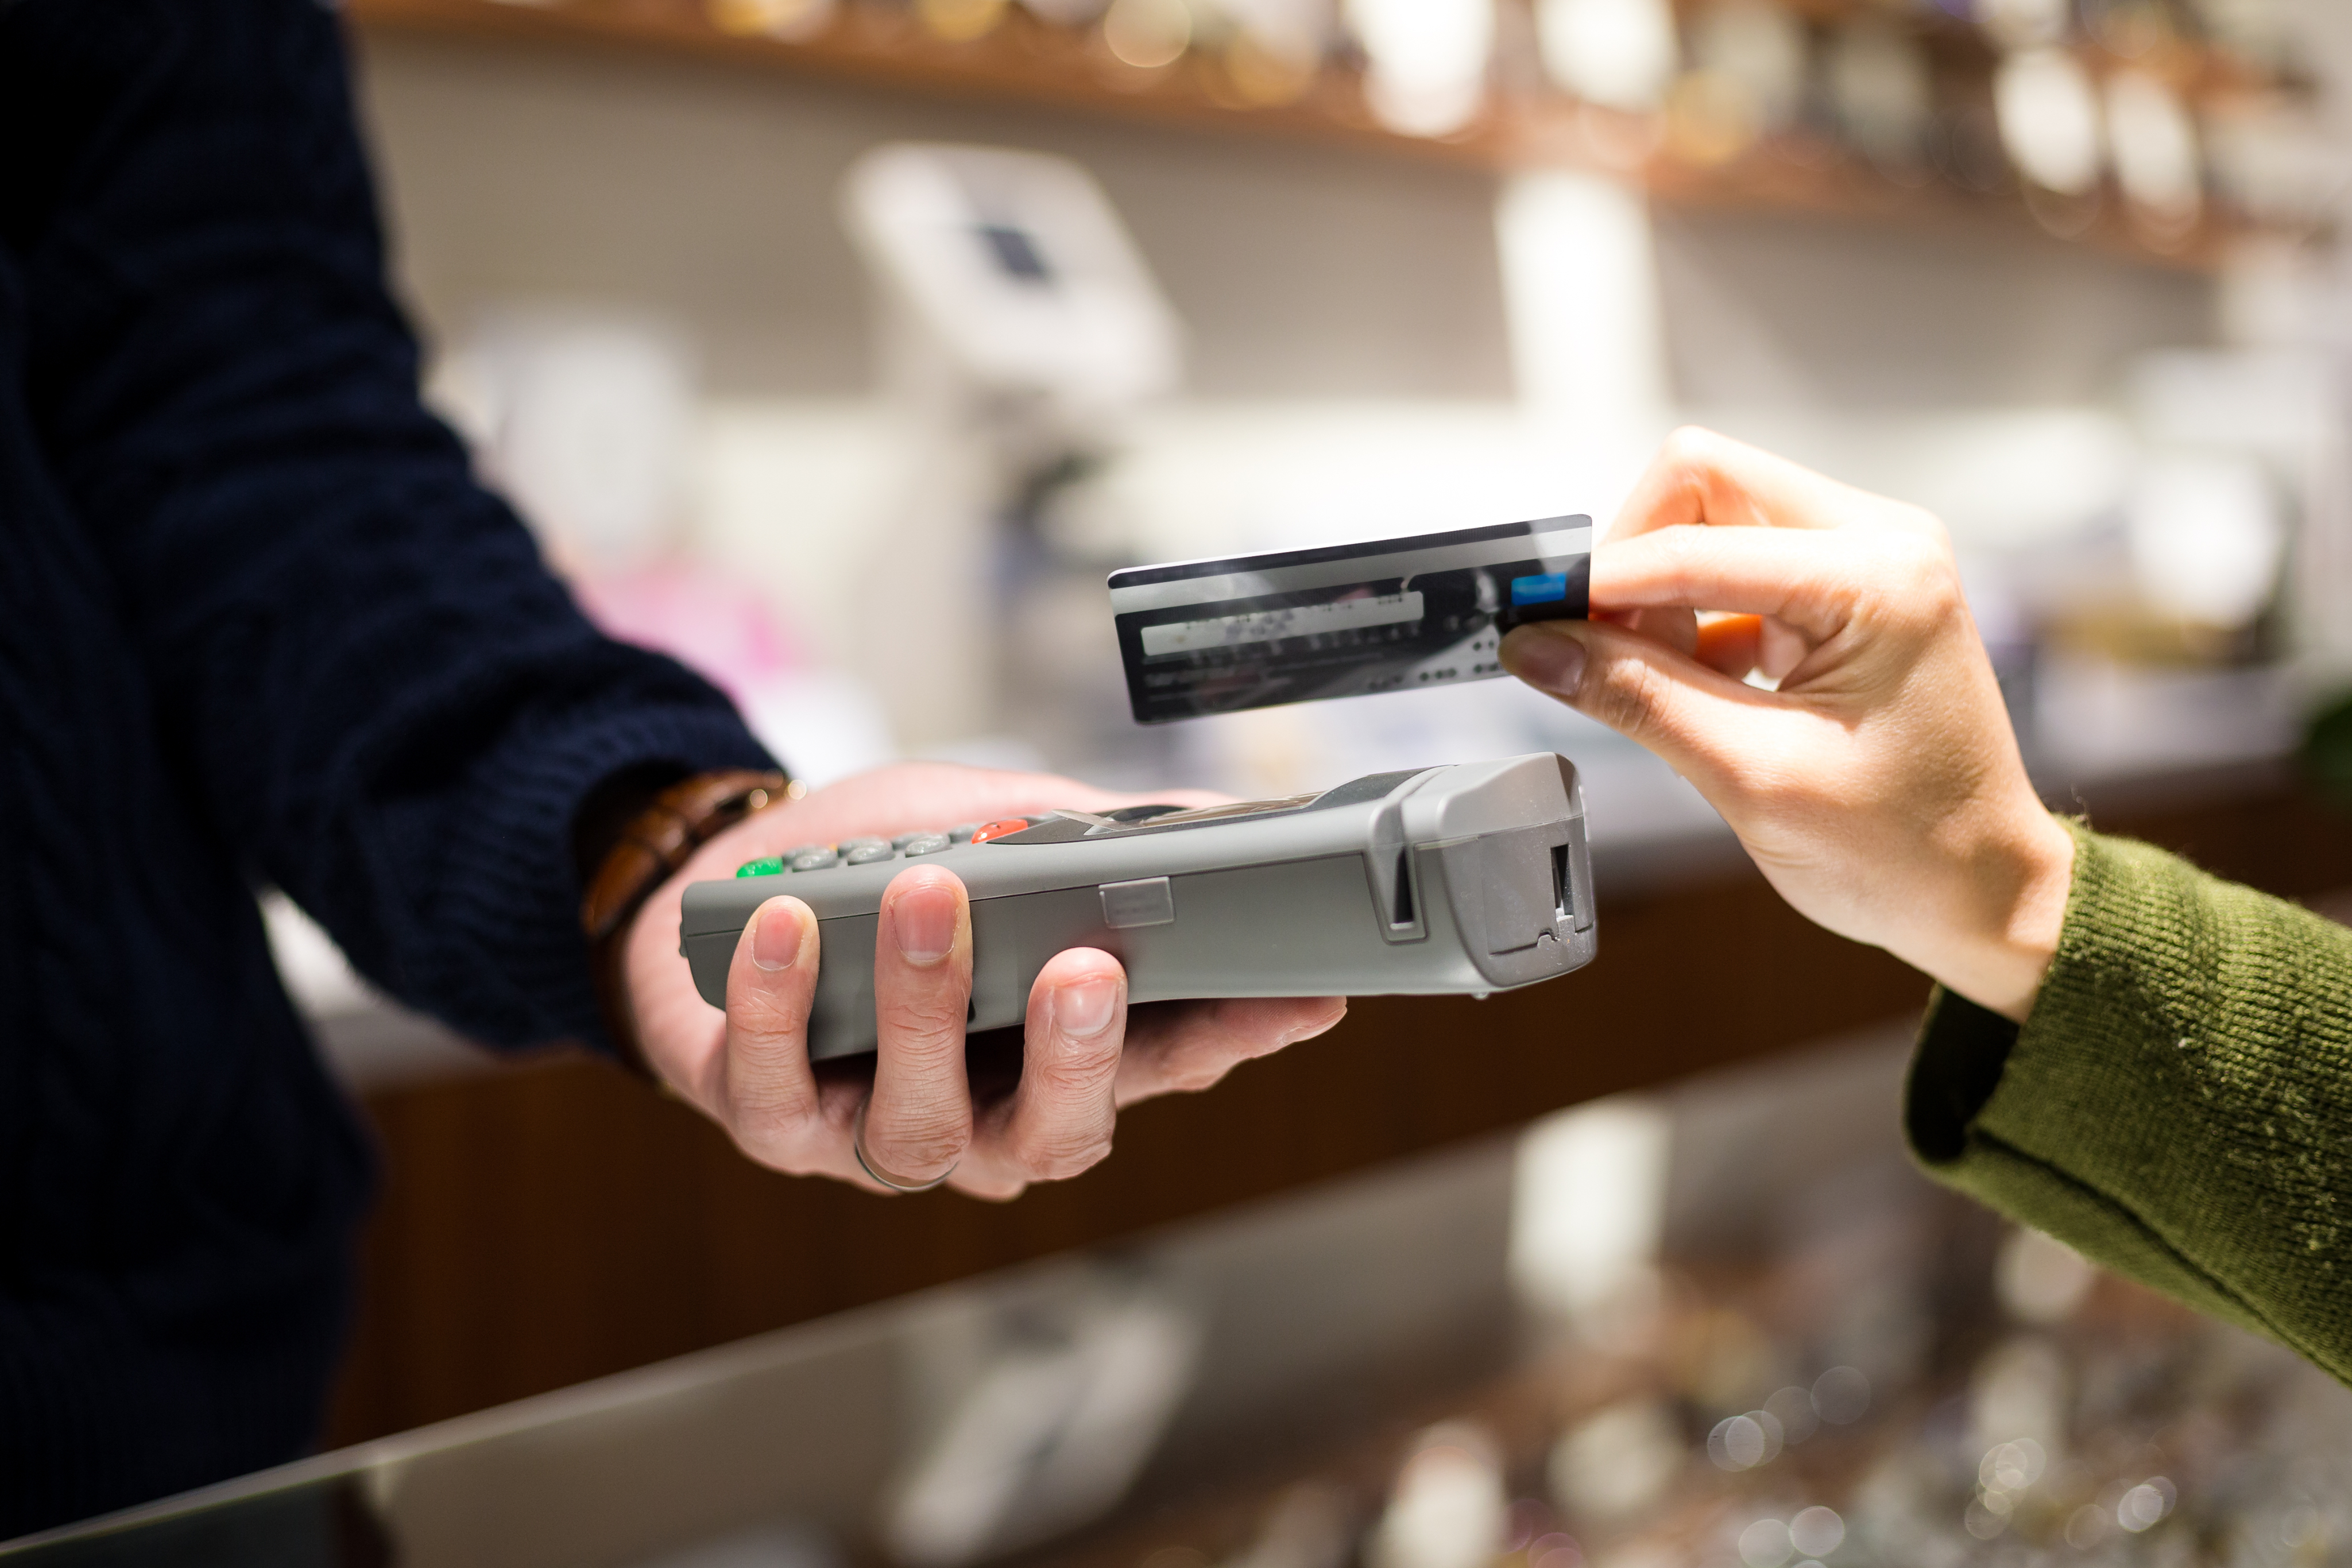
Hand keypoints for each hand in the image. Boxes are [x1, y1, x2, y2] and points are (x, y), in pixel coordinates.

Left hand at [621, 761, 1345, 1197]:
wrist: (725, 873)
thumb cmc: (878, 859)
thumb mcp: (994, 824)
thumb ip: (1092, 835)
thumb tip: (1217, 817)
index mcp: (1056, 1052)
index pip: (1166, 1062)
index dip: (1233, 1038)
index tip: (1299, 997)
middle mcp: (984, 1116)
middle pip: (1057, 1138)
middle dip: (1077, 1058)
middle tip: (1083, 968)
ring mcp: (876, 1133)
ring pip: (925, 1126)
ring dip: (926, 1009)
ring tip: (927, 896)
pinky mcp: (771, 1121)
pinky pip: (778, 1093)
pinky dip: (782, 1009)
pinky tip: (790, 928)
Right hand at [1498, 428, 2073, 1021]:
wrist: (1985, 890)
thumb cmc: (1905, 849)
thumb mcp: (1751, 777)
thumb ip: (1637, 698)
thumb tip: (1537, 647)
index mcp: (1878, 578)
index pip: (1695, 543)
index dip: (1599, 584)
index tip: (1528, 622)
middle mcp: (1883, 541)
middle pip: (1703, 484)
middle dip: (1634, 563)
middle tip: (1600, 650)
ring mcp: (1869, 559)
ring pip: (1713, 518)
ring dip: (1664, 596)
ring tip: (1664, 686)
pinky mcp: (1849, 590)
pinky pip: (1739, 566)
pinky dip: (1696, 620)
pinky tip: (1698, 690)